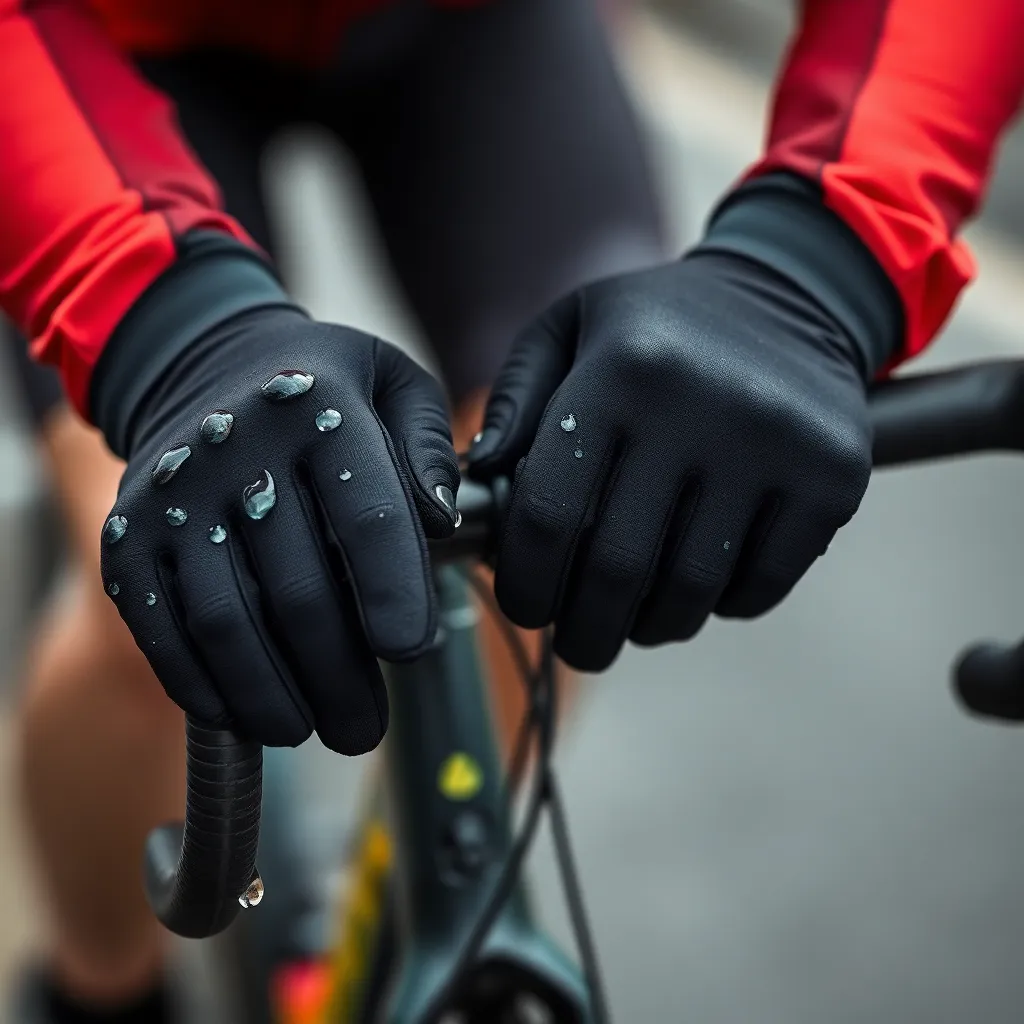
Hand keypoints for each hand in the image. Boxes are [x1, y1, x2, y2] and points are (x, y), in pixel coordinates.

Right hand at [100, 308, 459, 752]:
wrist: (201, 362)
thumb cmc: (322, 388)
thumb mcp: (395, 384)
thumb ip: (429, 448)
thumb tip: (442, 522)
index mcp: (321, 412)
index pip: (369, 518)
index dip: (395, 594)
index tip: (411, 651)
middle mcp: (237, 450)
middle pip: (298, 590)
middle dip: (339, 678)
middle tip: (364, 730)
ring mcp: (174, 496)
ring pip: (226, 622)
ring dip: (271, 695)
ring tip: (308, 732)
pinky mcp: (127, 534)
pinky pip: (160, 626)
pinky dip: (201, 684)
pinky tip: (241, 715)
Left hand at [469, 252, 873, 671]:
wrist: (793, 292)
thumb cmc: (658, 325)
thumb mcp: (571, 326)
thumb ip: (516, 398)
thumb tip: (478, 486)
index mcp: (621, 370)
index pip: (549, 514)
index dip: (524, 582)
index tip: (525, 606)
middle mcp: (700, 406)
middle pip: (618, 571)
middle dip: (583, 632)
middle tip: (576, 644)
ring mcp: (776, 445)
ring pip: (690, 592)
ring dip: (650, 629)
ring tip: (633, 623)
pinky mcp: (833, 478)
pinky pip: (758, 587)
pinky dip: (719, 608)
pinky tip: (700, 589)